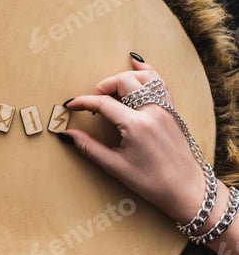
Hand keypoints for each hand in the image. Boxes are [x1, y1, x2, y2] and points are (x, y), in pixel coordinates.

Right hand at [59, 52, 238, 254]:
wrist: (187, 190)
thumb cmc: (152, 182)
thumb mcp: (115, 167)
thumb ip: (89, 147)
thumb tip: (68, 135)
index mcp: (136, 125)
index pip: (103, 103)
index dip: (82, 102)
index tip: (70, 105)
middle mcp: (152, 111)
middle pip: (123, 81)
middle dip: (104, 86)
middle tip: (94, 101)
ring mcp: (165, 109)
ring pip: (144, 76)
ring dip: (124, 77)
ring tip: (113, 88)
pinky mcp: (172, 111)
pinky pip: (160, 82)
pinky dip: (147, 71)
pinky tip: (137, 64)